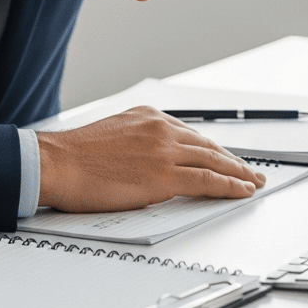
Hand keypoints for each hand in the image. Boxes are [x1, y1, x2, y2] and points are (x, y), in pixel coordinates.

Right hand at [36, 106, 266, 211]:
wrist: (55, 163)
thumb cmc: (74, 156)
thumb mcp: (115, 133)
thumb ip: (141, 141)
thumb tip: (156, 160)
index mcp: (151, 117)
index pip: (192, 135)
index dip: (213, 150)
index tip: (226, 158)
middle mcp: (163, 129)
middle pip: (209, 146)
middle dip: (233, 160)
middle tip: (251, 170)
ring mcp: (165, 151)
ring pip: (214, 161)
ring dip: (238, 173)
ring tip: (253, 182)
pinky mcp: (163, 175)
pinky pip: (207, 180)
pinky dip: (229, 185)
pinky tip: (241, 190)